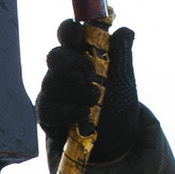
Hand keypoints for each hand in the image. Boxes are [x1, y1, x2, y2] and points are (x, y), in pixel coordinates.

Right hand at [35, 21, 142, 168]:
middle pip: (54, 57)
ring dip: (75, 91)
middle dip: (71, 63)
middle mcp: (63, 72)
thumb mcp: (124, 81)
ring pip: (50, 84)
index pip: (68, 36)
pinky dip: (67, 111)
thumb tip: (125, 31)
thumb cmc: (117, 106)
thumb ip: (121, 56)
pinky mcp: (49, 117)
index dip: (68, 30)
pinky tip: (84, 114)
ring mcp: (53, 94)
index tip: (77, 31)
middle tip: (91, 74)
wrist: (117, 143)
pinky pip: (48, 110)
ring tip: (95, 99)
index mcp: (81, 56)